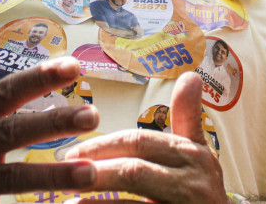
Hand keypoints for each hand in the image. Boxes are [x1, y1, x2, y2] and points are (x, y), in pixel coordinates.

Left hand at [64, 72, 226, 202]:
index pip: (141, 142)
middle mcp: (193, 181)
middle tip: (64, 173)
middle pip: (134, 170)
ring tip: (68, 201)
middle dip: (95, 170)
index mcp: (193, 155)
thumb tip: (191, 74)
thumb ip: (187, 117)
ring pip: (133, 200)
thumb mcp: (199, 154)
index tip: (73, 151)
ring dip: (97, 201)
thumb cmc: (201, 193)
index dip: (104, 145)